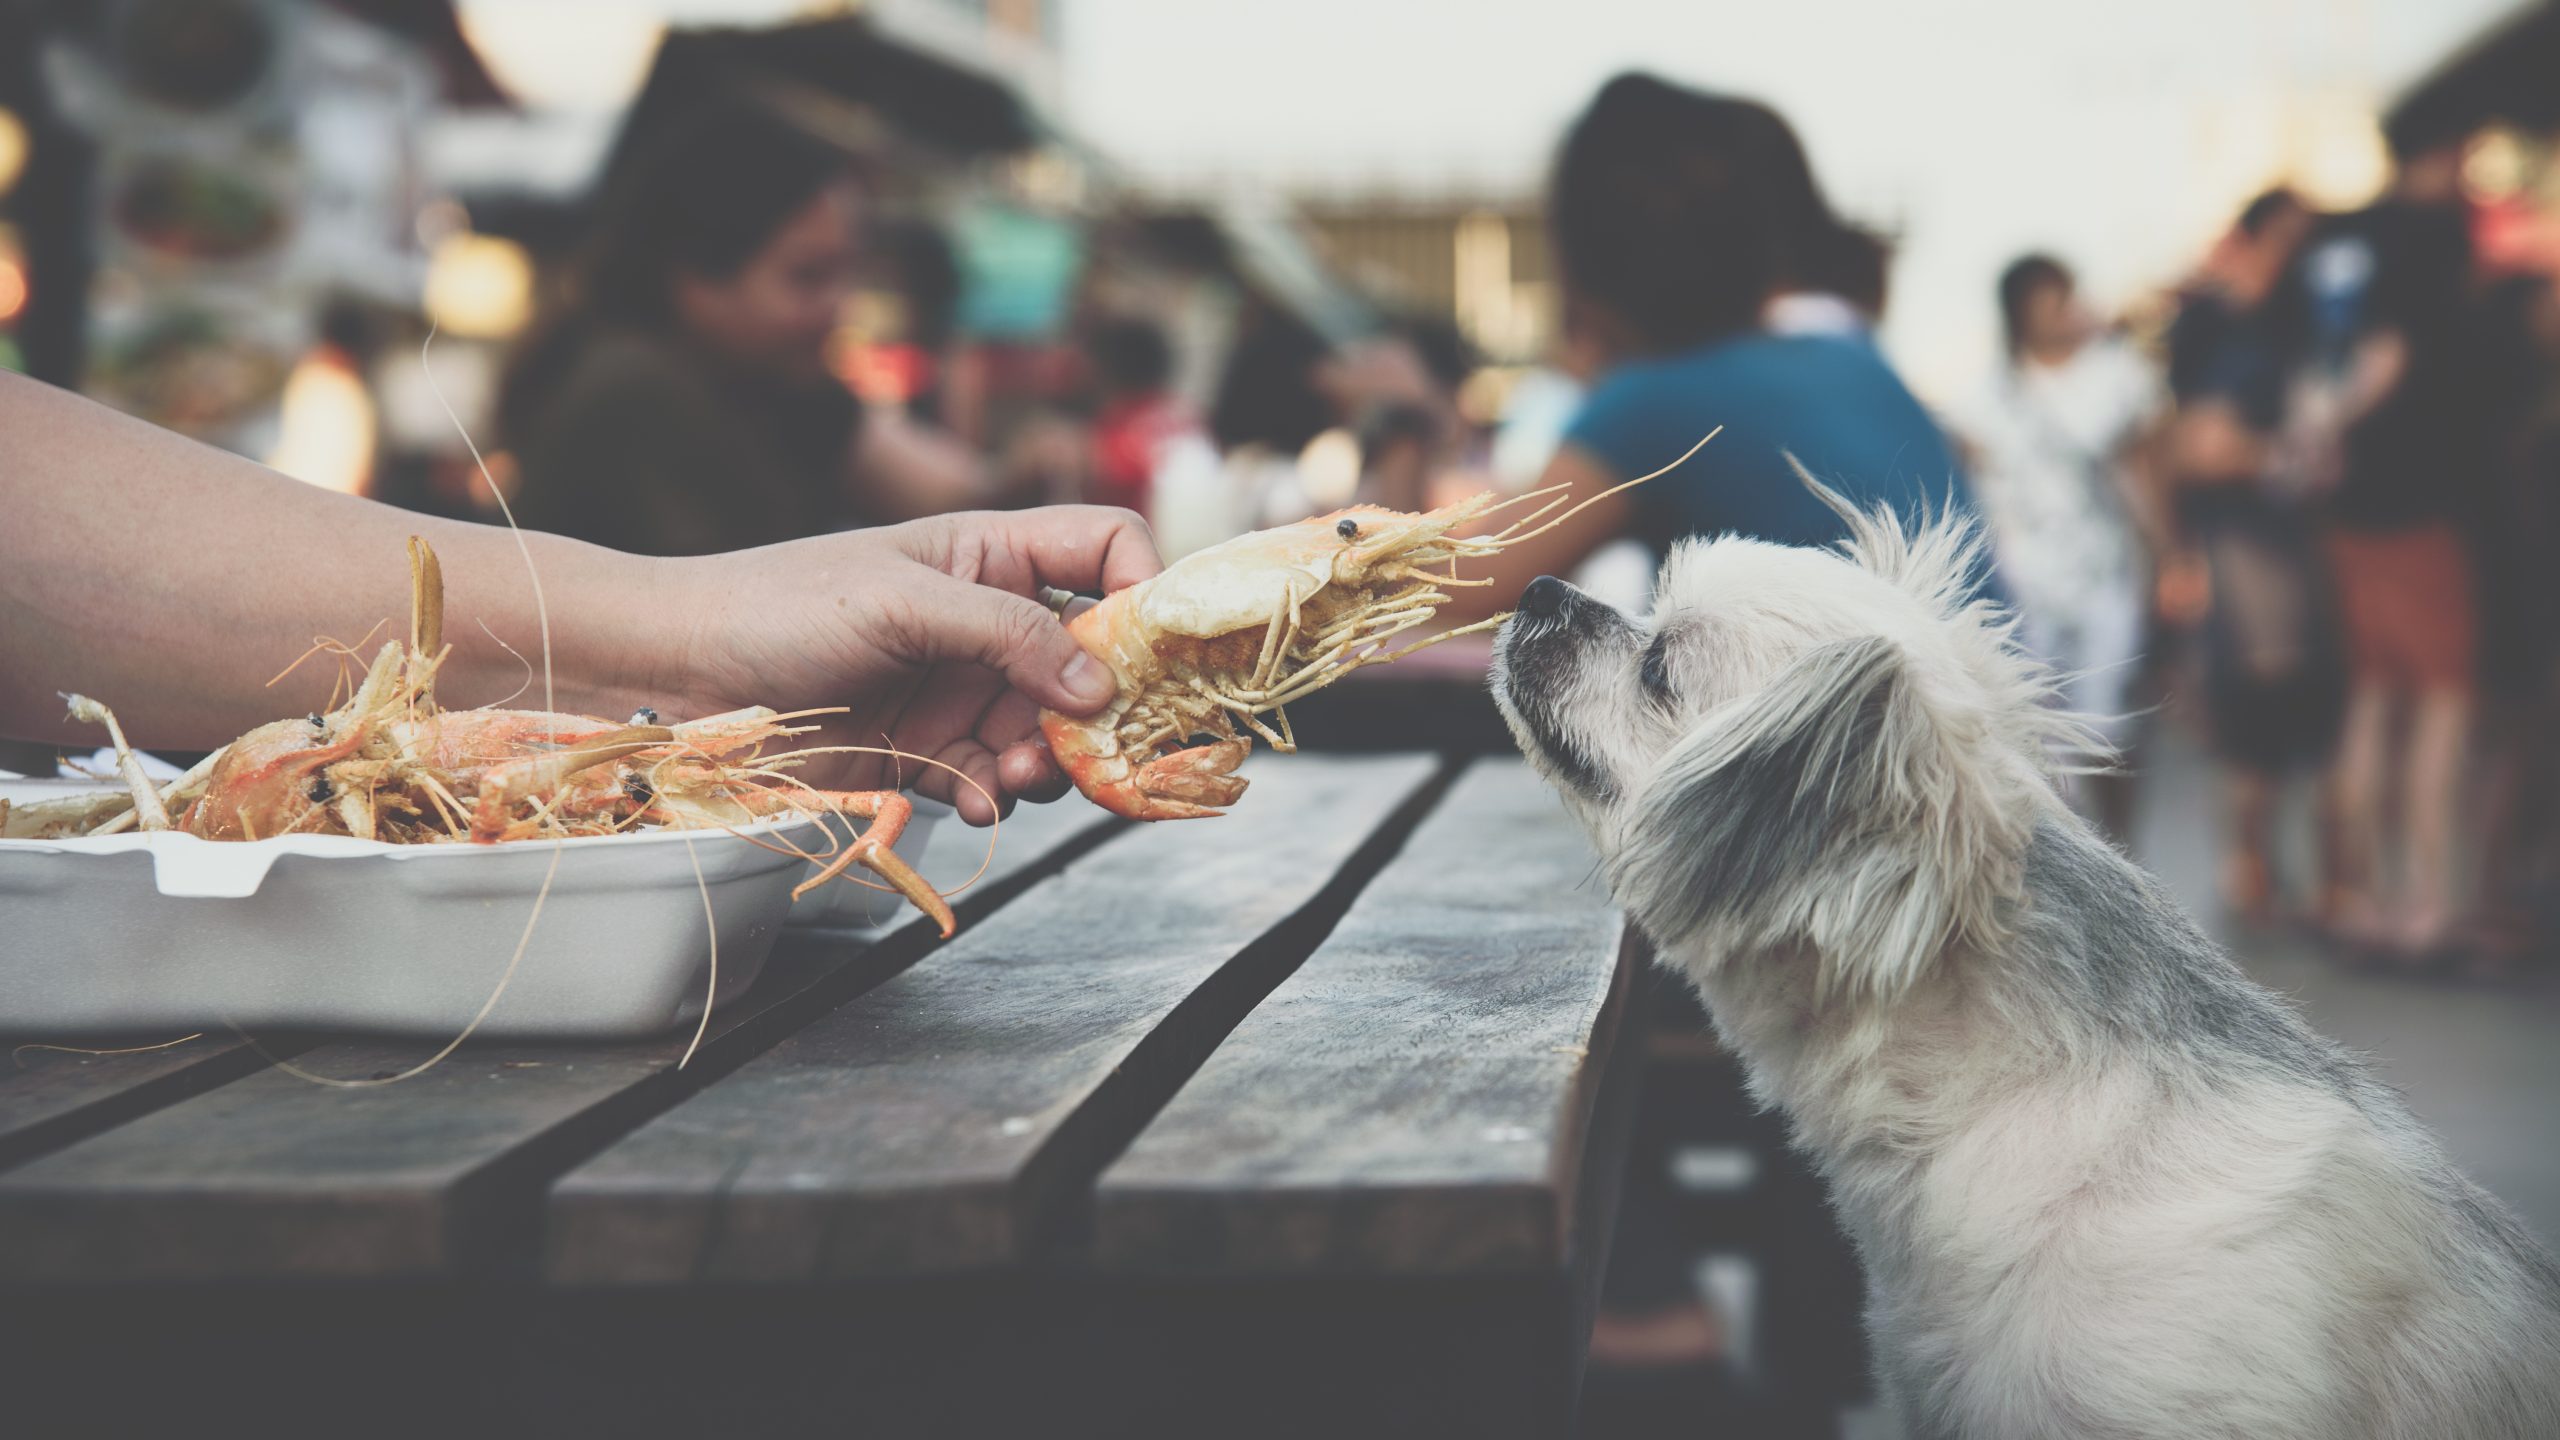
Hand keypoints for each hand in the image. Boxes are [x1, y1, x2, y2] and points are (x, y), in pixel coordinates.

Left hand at [660, 507, 1158, 824]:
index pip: (1104, 551)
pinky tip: (977, 799)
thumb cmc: (774, 607)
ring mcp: (959, 690)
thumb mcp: (901, 601)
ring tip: (1017, 775)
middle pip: (1093, 659)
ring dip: (1051, 760)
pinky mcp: (928, 754)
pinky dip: (1000, 795)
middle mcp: (986, 622)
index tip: (1150, 652)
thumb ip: (1006, 632)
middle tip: (1093, 746)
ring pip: (1052, 731)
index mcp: (989, 554)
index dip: (1143, 590)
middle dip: (1101, 705)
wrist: (675, 679)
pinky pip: (996, 780)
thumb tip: (1100, 683)